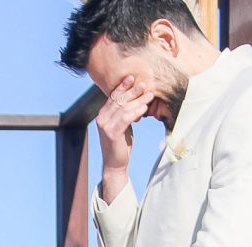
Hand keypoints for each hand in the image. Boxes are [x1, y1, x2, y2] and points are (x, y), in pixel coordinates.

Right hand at [96, 76, 153, 200]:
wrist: (114, 164)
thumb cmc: (120, 145)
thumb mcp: (122, 126)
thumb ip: (124, 114)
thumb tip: (136, 101)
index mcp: (103, 115)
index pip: (113, 97)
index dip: (122, 86)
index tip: (132, 77)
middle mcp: (101, 118)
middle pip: (118, 100)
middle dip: (132, 91)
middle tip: (144, 84)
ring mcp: (105, 126)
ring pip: (123, 108)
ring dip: (138, 100)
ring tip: (150, 95)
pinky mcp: (112, 133)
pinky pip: (125, 118)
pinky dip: (136, 112)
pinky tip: (144, 108)